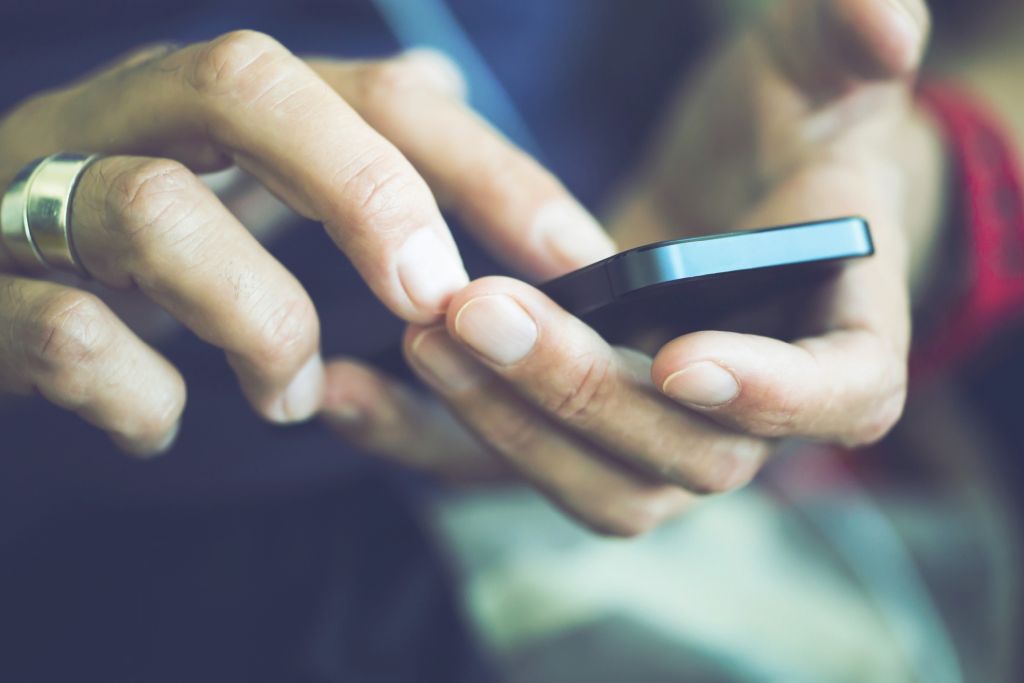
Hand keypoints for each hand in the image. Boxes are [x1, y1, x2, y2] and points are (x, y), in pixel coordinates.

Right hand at [0, 32, 614, 454]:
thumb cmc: (129, 234)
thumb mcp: (243, 169)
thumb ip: (341, 137)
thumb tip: (442, 85)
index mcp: (219, 98)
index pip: (380, 93)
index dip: (488, 169)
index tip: (572, 261)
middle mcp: (131, 116)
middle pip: (251, 84)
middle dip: (364, 195)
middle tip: (431, 302)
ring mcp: (41, 196)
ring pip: (152, 211)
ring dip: (257, 323)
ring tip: (290, 392)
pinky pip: (68, 335)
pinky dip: (141, 394)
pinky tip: (166, 418)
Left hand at [325, 0, 945, 534]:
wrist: (738, 203)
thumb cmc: (790, 141)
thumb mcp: (819, 83)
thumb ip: (849, 49)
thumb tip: (884, 22)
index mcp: (846, 343)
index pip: (842, 396)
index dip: (774, 394)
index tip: (683, 353)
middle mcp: (757, 418)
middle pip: (690, 456)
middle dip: (584, 392)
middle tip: (480, 307)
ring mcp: (668, 445)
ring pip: (601, 488)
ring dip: (507, 425)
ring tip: (423, 333)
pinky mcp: (587, 443)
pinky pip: (519, 473)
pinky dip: (436, 446)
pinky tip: (355, 389)